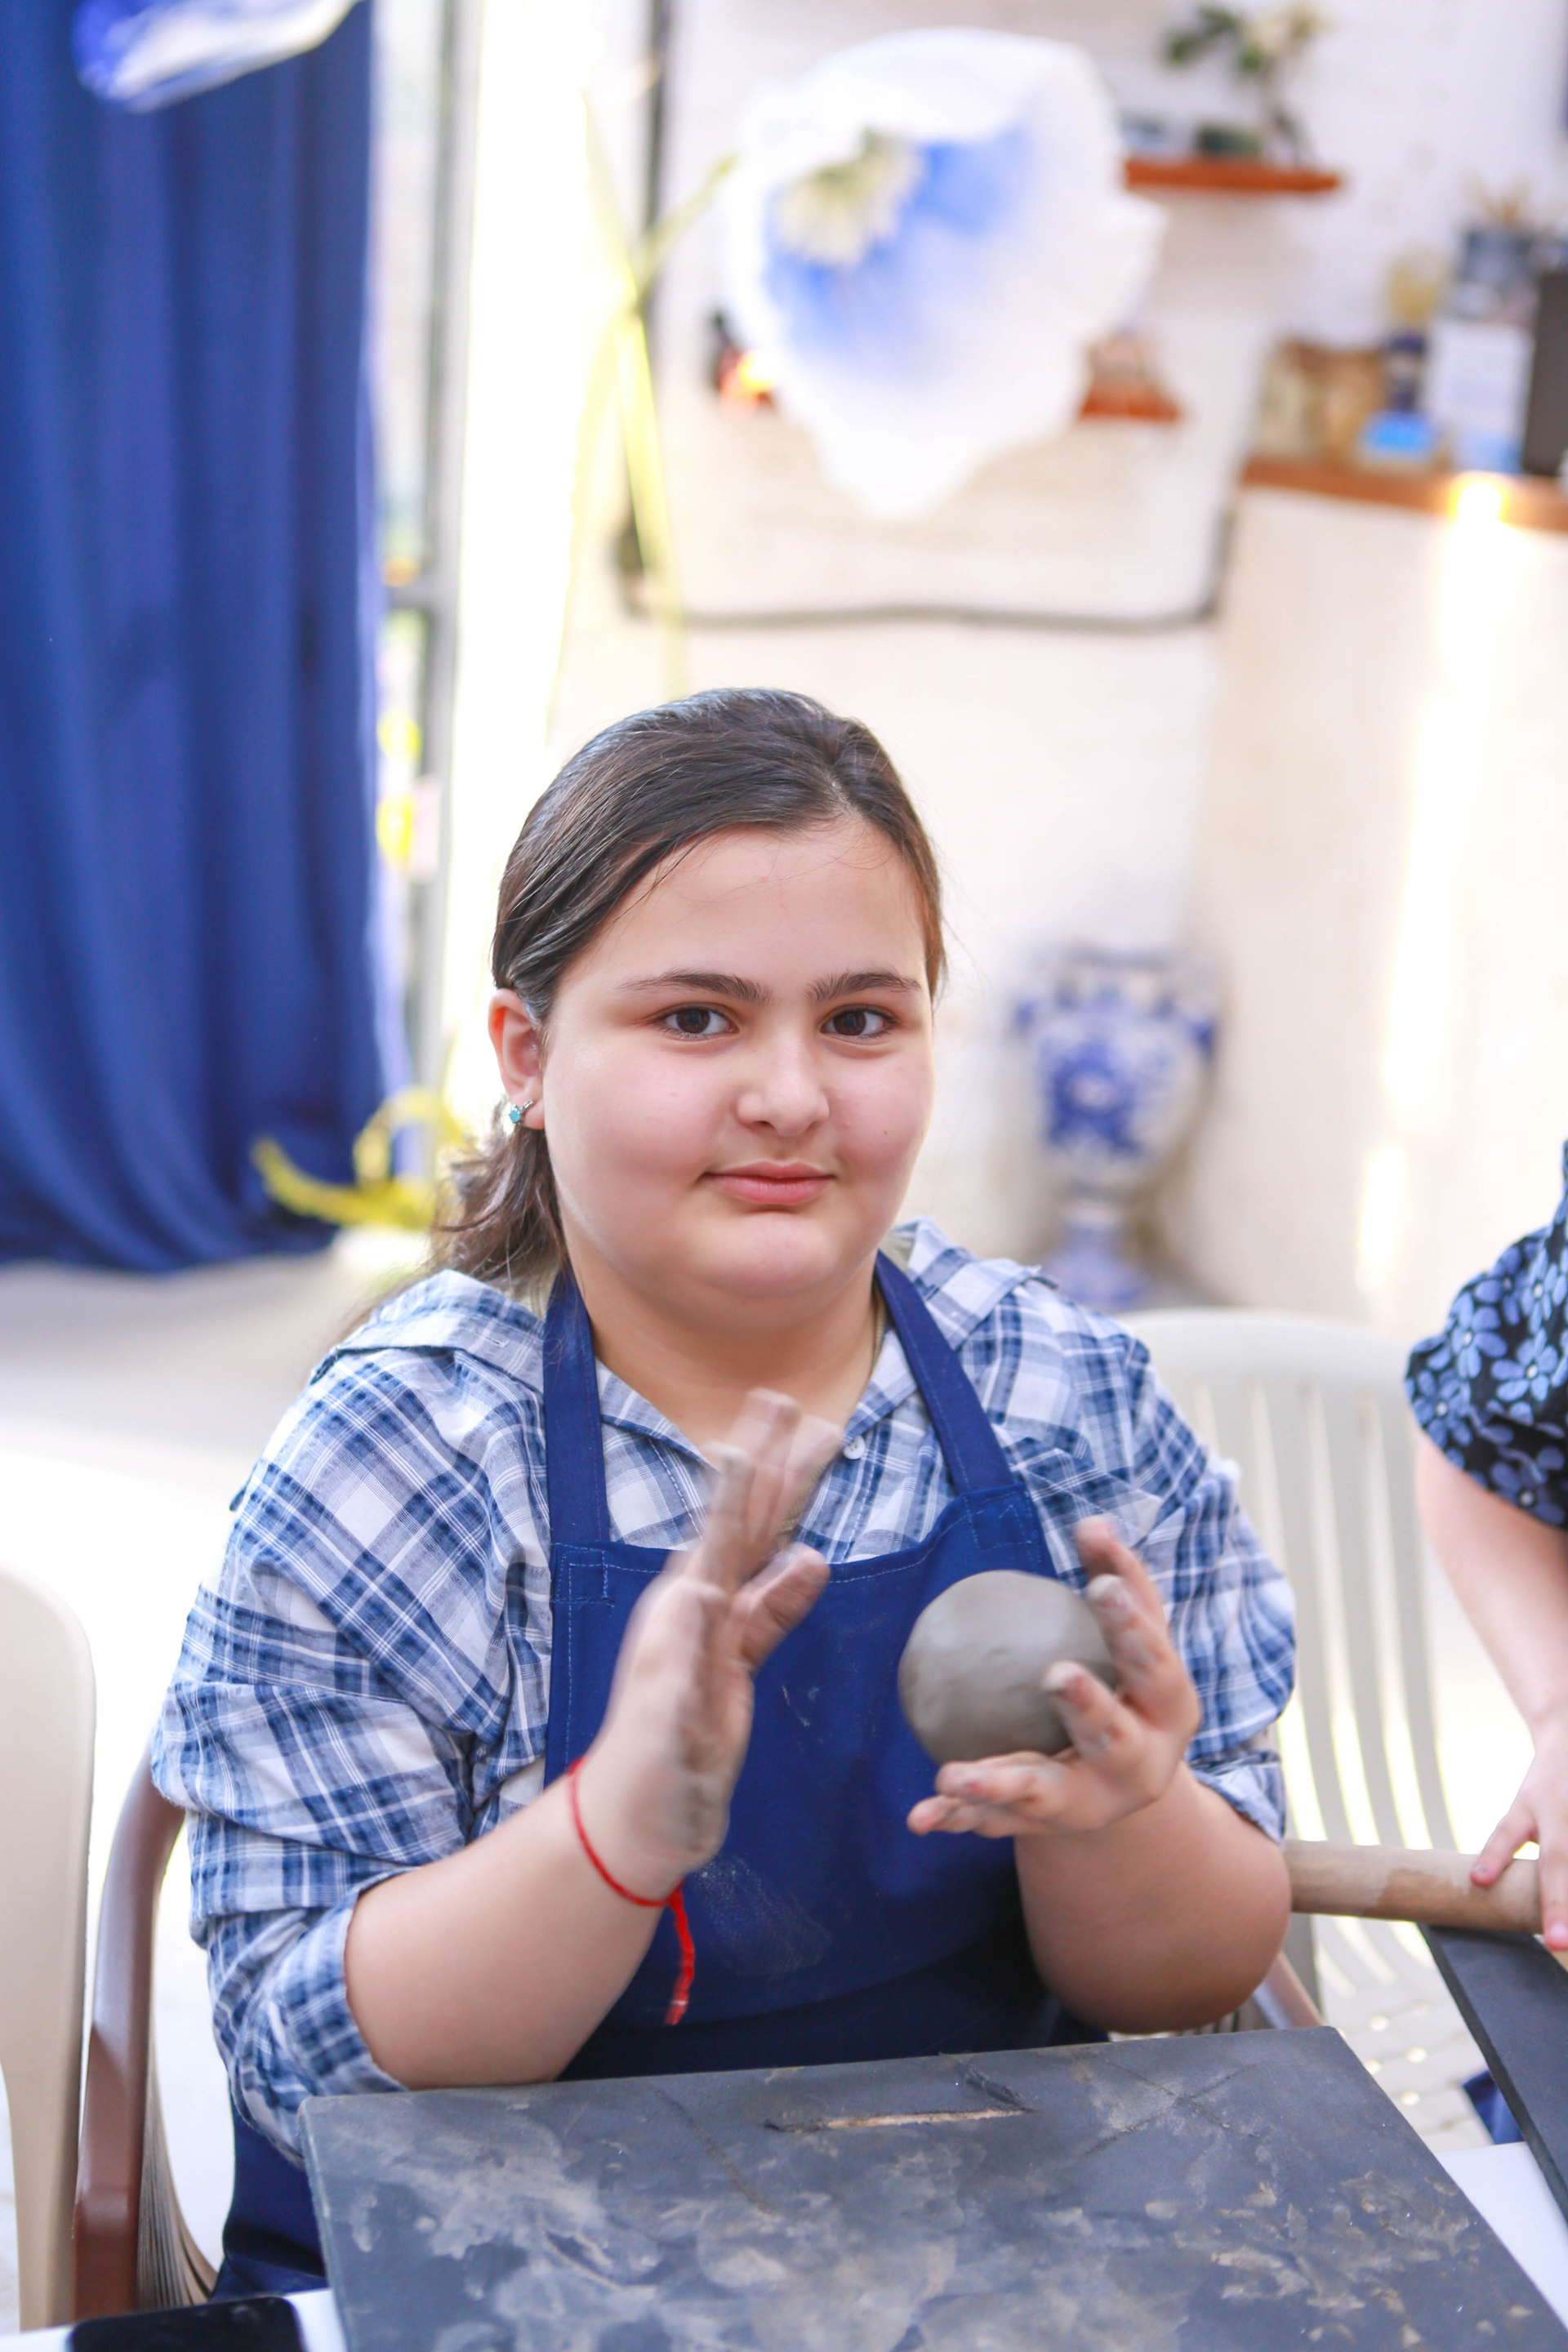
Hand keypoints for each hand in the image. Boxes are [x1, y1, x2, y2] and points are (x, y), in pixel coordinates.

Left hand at [577, 1392, 839, 1892]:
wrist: (640, 1823)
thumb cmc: (652, 1767)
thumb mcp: (678, 1712)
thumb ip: (706, 1649)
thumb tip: (730, 1581)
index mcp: (685, 1610)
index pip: (727, 1527)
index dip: (750, 1474)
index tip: (767, 1414)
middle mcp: (699, 1611)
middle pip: (747, 1525)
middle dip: (772, 1466)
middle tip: (793, 1405)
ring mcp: (715, 1637)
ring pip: (759, 1556)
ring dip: (784, 1504)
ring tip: (811, 1453)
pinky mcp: (729, 1668)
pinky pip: (764, 1614)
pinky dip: (786, 1585)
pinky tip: (808, 1560)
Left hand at [907, 1518, 1201, 1841]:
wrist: (1123, 1781)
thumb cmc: (1128, 1683)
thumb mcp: (1135, 1637)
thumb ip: (1117, 1580)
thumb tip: (1093, 1521)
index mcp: (1169, 1710)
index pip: (1156, 1664)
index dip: (1133, 1626)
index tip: (1101, 1586)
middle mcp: (1140, 1766)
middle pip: (1115, 1738)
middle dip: (1089, 1709)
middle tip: (1056, 1675)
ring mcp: (1093, 1803)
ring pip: (1047, 1792)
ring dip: (999, 1784)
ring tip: (952, 1774)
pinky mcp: (1047, 1827)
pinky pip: (997, 1822)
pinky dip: (958, 1816)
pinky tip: (919, 1815)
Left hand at [1470, 1714, 1567, 1949]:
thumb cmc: (1546, 1785)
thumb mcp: (1522, 1808)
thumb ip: (1505, 1846)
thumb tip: (1478, 1883)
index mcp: (1530, 1805)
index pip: (1508, 1833)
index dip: (1495, 1856)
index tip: (1479, 1881)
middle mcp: (1559, 1805)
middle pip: (1559, 1855)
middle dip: (1558, 1901)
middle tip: (1557, 1942)